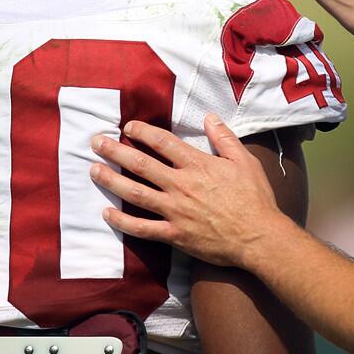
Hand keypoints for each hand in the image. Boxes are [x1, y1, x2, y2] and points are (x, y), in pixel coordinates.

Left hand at [90, 114, 291, 268]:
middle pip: (141, 164)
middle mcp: (181, 185)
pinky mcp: (175, 235)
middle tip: (96, 142)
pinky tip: (107, 213)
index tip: (128, 127)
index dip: (142, 132)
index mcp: (198, 165)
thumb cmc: (255, 198)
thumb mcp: (245, 161)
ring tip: (93, 170)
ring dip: (111, 181)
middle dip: (115, 151)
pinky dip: (122, 221)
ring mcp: (175, 211)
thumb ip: (225, 138)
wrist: (259, 236)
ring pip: (135, 193)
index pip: (163, 142)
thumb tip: (210, 117)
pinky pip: (142, 228)